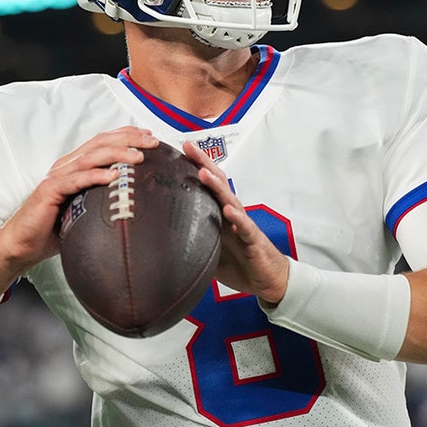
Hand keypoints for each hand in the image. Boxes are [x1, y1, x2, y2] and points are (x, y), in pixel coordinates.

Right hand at [0, 127, 159, 298]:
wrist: (21, 245)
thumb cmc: (53, 229)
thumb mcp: (85, 210)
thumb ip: (103, 199)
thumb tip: (135, 202)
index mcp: (74, 166)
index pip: (102, 142)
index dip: (126, 135)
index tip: (149, 136)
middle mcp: (66, 166)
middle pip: (100, 144)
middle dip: (128, 139)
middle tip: (152, 140)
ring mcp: (57, 177)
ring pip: (90, 158)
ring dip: (116, 154)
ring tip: (138, 156)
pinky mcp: (49, 191)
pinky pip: (75, 180)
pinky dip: (95, 176)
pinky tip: (113, 176)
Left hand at [182, 140, 289, 304]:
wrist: (266, 279)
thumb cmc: (239, 262)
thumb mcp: (207, 251)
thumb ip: (189, 242)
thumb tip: (159, 243)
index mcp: (218, 214)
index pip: (205, 185)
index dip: (193, 167)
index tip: (178, 151)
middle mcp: (230, 213)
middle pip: (217, 183)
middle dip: (203, 163)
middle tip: (189, 147)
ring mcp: (242, 224)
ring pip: (229, 200)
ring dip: (216, 186)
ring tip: (203, 173)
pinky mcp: (252, 239)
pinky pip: (245, 226)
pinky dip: (237, 218)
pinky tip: (228, 210)